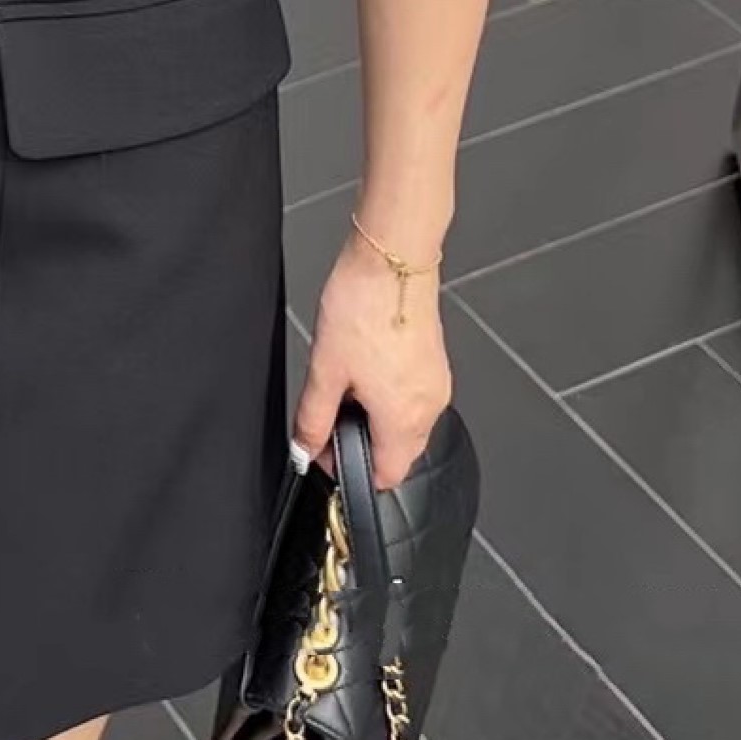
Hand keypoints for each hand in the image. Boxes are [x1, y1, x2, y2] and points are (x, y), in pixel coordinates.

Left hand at [293, 223, 451, 489]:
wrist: (391, 262)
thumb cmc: (363, 308)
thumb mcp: (325, 370)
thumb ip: (313, 417)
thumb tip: (304, 449)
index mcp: (403, 420)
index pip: (387, 477)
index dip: (351, 472)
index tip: (325, 450)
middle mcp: (429, 408)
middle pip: (398, 453)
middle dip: (363, 444)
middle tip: (329, 413)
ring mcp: (436, 385)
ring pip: (406, 424)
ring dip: (377, 418)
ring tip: (346, 382)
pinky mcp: (435, 364)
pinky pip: (414, 397)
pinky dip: (391, 396)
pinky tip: (367, 367)